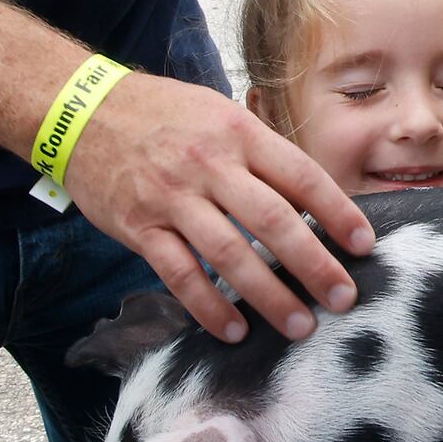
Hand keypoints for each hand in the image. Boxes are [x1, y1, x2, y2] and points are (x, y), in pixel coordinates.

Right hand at [68, 73, 374, 342]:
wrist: (78, 110)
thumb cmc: (161, 115)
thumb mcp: (217, 116)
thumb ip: (261, 156)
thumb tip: (313, 202)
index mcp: (238, 133)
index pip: (301, 176)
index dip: (337, 213)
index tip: (364, 245)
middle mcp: (209, 165)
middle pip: (273, 220)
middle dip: (314, 265)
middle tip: (343, 299)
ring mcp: (172, 198)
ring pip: (229, 254)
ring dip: (268, 296)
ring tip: (299, 326)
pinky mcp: (140, 227)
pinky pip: (180, 275)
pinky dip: (209, 307)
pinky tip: (234, 331)